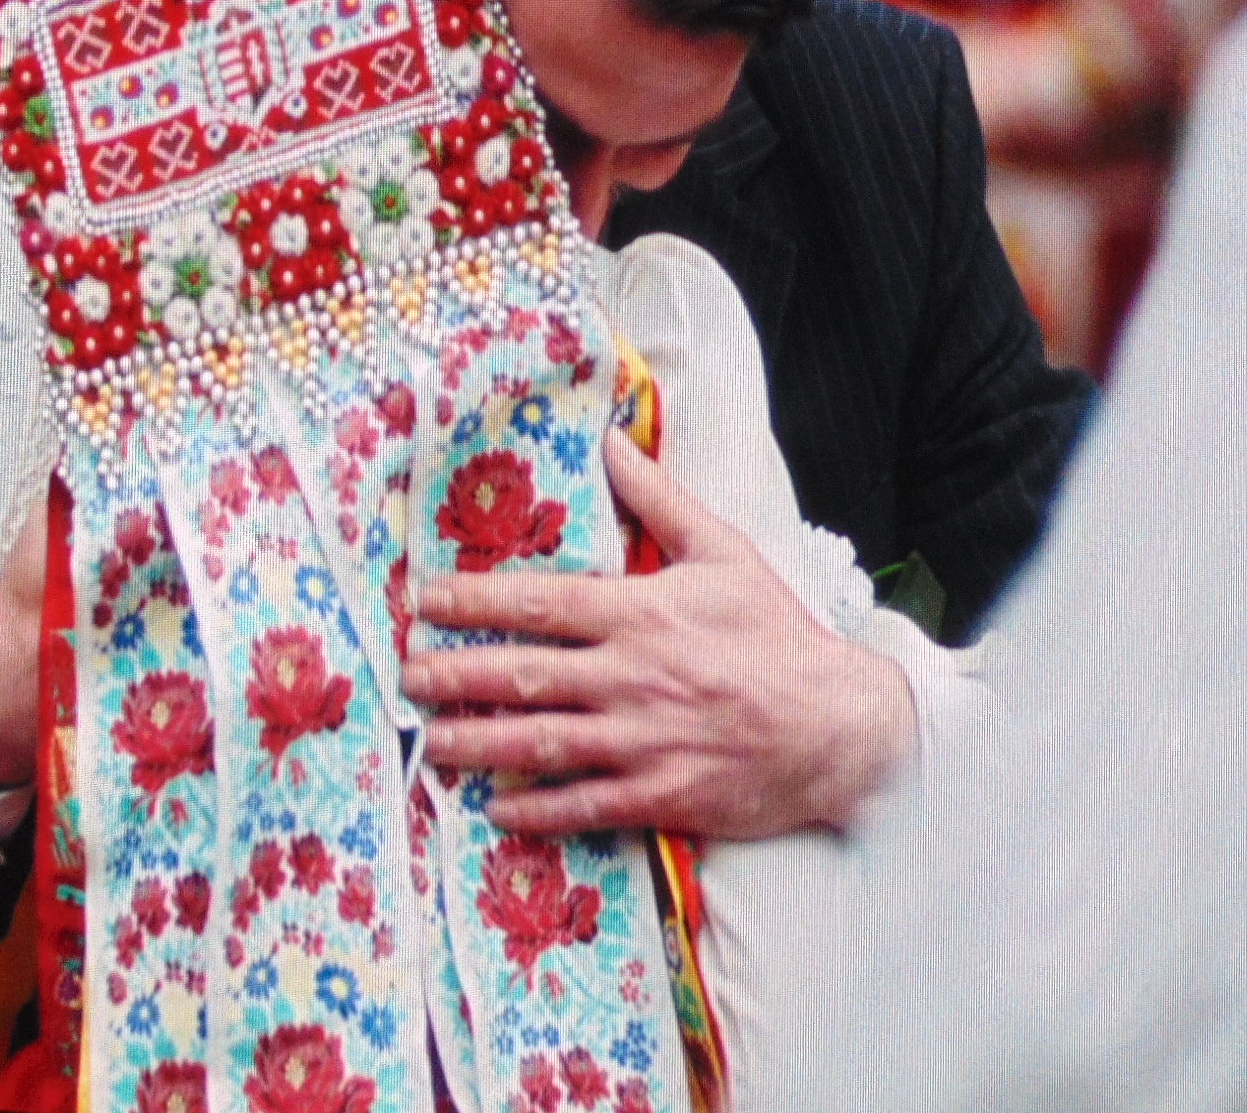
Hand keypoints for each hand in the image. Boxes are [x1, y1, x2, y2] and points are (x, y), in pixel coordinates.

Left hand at [400, 429, 914, 839]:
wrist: (840, 726)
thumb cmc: (777, 634)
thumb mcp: (723, 551)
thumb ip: (659, 498)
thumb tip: (611, 437)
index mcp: (641, 614)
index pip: (539, 604)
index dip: (473, 601)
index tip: (423, 601)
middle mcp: (631, 678)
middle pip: (523, 675)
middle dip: (455, 675)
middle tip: (406, 676)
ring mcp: (643, 742)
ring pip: (541, 743)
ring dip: (477, 744)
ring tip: (430, 743)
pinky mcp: (662, 796)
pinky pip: (584, 804)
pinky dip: (536, 809)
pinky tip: (495, 808)